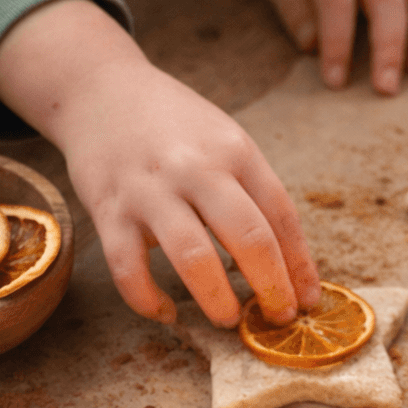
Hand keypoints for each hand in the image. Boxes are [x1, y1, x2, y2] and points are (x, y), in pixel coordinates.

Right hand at [0, 0, 319, 327]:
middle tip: (277, 318)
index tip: (308, 300)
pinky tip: (166, 312)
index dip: (300, 265)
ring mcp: (151, 190)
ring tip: (228, 319)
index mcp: (234, 151)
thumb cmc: (173, 125)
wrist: (99, 88)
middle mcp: (196, 168)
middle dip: (271, 288)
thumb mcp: (224, 141)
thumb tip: (286, 265)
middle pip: (249, 238)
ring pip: (193, 258)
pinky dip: (149, 301)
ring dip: (217, 300)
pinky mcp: (109, 210)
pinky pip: (130, 269)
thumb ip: (252, 192)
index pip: (281, 215)